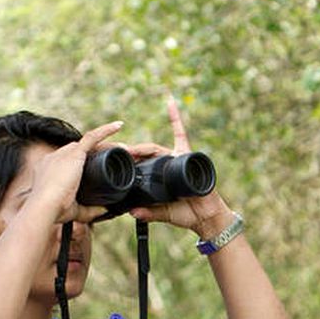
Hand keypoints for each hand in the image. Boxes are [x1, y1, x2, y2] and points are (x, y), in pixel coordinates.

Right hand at [27, 121, 124, 224]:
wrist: (45, 206)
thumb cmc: (54, 210)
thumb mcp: (73, 211)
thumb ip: (88, 210)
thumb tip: (104, 210)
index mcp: (49, 170)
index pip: (67, 162)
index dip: (81, 166)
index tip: (95, 172)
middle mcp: (54, 158)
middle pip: (80, 152)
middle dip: (97, 155)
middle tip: (117, 160)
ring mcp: (64, 153)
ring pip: (89, 145)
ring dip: (107, 146)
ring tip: (124, 149)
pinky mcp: (74, 153)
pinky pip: (92, 137)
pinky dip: (106, 131)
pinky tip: (118, 126)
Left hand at [124, 95, 231, 236]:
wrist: (206, 217)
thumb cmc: (186, 213)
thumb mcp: (163, 213)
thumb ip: (149, 212)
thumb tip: (132, 212)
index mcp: (159, 176)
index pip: (141, 164)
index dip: (128, 161)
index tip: (113, 159)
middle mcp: (166, 164)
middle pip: (144, 155)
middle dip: (130, 154)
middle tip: (116, 153)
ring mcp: (177, 158)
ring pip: (155, 149)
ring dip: (141, 148)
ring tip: (128, 150)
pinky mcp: (188, 155)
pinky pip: (181, 134)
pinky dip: (175, 118)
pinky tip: (169, 101)